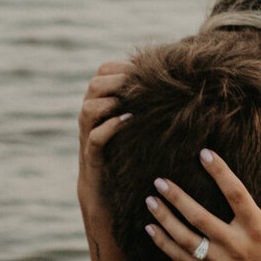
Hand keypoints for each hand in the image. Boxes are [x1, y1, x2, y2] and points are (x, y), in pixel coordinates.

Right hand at [77, 61, 131, 210]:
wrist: (106, 193)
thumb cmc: (125, 152)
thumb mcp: (133, 123)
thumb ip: (141, 102)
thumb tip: (171, 80)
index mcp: (99, 102)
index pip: (103, 72)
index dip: (122, 66)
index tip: (145, 70)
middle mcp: (89, 117)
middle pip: (94, 85)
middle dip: (118, 80)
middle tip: (141, 83)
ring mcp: (88, 136)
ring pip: (89, 109)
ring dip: (111, 102)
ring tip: (133, 102)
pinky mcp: (93, 156)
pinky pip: (96, 137)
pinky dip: (111, 127)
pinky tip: (129, 121)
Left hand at [144, 150, 260, 260]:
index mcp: (258, 229)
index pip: (237, 195)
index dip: (221, 173)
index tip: (204, 153)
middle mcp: (237, 246)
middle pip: (201, 218)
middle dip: (178, 198)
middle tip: (159, 180)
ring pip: (186, 240)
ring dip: (165, 220)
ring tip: (150, 200)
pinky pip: (182, 260)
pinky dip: (164, 245)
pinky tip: (150, 228)